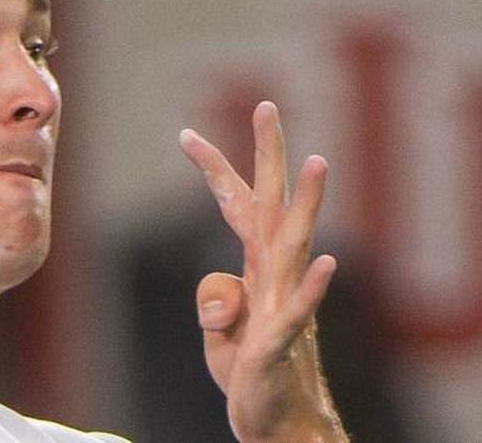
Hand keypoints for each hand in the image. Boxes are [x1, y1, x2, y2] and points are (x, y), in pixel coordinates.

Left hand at [179, 101, 346, 442]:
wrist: (274, 419)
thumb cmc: (248, 368)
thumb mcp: (219, 327)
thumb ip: (216, 297)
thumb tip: (219, 289)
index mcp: (256, 267)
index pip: (236, 206)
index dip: (213, 170)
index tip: (185, 134)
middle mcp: (274, 277)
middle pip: (271, 206)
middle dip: (268, 156)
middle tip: (265, 105)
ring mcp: (282, 306)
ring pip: (295, 246)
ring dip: (306, 204)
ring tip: (318, 161)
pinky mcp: (279, 344)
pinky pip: (298, 312)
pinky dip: (312, 289)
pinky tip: (329, 262)